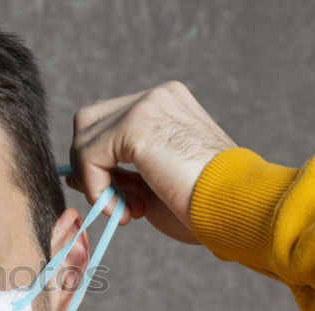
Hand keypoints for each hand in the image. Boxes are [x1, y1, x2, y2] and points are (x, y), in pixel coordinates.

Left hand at [68, 80, 236, 243]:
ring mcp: (148, 104)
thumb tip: (75, 174)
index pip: (109, 122)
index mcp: (168, 105)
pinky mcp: (136, 123)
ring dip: (95, 180)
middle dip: (91, 166)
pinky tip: (124, 210)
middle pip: (89, 120)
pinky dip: (97, 187)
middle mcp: (158, 96)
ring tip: (128, 211)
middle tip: (118, 205)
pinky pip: (89, 154)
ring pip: (84, 134)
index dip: (100, 163)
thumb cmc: (205, 207)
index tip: (120, 202)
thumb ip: (118, 175)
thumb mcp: (152, 188)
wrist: (238, 210)